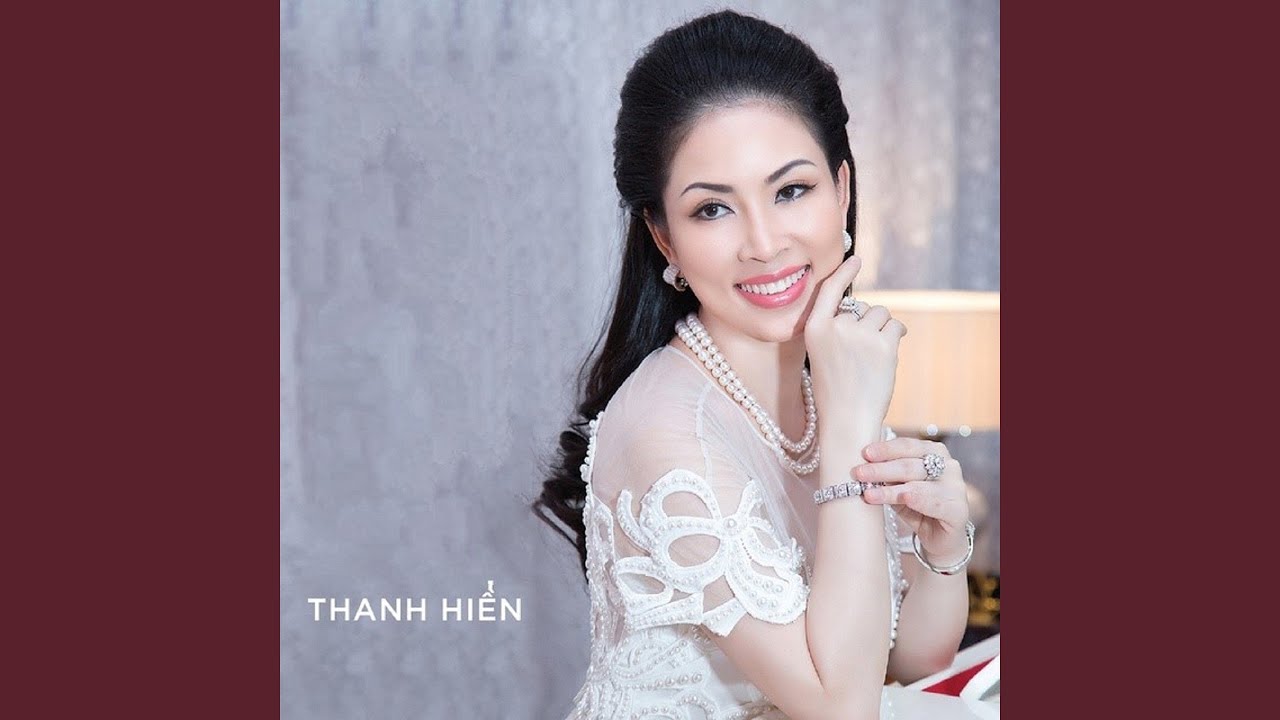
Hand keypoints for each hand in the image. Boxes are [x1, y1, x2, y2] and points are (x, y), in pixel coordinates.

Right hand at [802, 255, 907, 428]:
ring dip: (883, 330)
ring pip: (881, 315)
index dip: (844, 272)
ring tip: (873, 358)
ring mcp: (859, 334)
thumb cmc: (836, 389)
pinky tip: (887, 357)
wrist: (846, 419)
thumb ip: (837, 329)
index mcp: (814, 329)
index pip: (829, 290)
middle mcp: (835, 327)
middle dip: (868, 324)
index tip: (856, 259)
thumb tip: (865, 308)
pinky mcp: (882, 345)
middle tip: (861, 356)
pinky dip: (897, 337)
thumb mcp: (823, 354)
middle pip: (862, 307)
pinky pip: (896, 326)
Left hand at [853, 437, 971, 563]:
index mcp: (934, 452)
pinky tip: (903, 498)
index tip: (864, 453)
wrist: (941, 538)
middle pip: (910, 464)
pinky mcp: (959, 510)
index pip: (907, 446)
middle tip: (858, 473)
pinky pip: (935, 502)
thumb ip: (887, 477)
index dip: (885, 449)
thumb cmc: (917, 506)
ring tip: (868, 493)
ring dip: (891, 489)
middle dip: (881, 469)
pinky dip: (918, 499)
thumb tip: (862, 467)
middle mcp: (948, 465)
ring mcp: (956, 487)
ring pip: (918, 484)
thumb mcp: (898, 488)